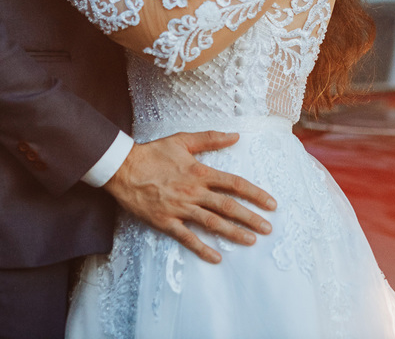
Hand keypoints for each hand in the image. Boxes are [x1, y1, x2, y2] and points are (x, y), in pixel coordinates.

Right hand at [104, 131, 277, 263]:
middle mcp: (194, 192)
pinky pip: (187, 238)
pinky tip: (216, 257)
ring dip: (233, 233)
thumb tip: (235, 136)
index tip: (271, 203)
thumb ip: (210, 139)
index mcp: (200, 172)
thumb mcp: (183, 140)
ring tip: (251, 241)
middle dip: (251, 218)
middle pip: (228, 206)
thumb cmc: (153, 153)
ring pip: (212, 222)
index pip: (234, 184)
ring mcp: (180, 208)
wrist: (123, 168)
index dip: (255, 194)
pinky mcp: (166, 221)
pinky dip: (202, 248)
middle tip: (268, 228)